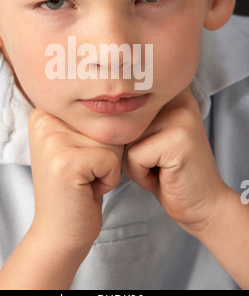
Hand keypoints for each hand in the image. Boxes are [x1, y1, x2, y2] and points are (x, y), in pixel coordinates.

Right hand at [28, 108, 122, 257]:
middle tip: (83, 171)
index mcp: (44, 111)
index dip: (99, 138)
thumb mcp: (75, 142)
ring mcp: (52, 140)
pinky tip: (88, 189)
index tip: (78, 158)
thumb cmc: (76, 186)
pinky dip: (109, 179)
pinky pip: (112, 160)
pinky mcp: (66, 162)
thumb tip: (122, 95)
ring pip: (112, 139)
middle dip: (106, 151)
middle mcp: (43, 119)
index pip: (97, 108)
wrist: (58, 232)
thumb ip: (88, 118)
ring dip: (109, 164)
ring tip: (85, 179)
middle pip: (105, 122)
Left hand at [123, 87, 228, 236]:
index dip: (122, 130)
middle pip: (121, 120)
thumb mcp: (146, 136)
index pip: (122, 100)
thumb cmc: (167, 171)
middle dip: (128, 148)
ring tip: (159, 167)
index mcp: (169, 90)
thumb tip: (92, 108)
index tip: (144, 145)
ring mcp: (180, 116)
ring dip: (133, 162)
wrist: (203, 205)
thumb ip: (130, 116)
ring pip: (125, 138)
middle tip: (155, 160)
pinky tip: (162, 177)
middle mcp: (177, 96)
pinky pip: (134, 157)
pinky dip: (140, 175)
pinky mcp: (178, 140)